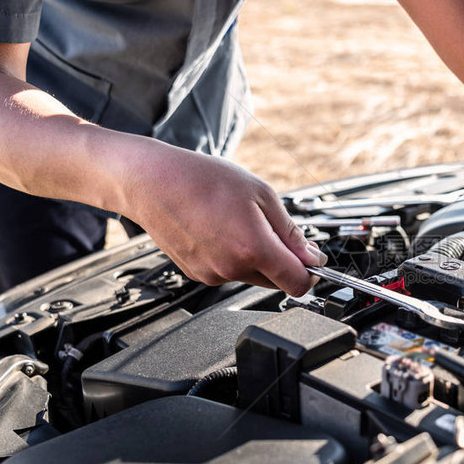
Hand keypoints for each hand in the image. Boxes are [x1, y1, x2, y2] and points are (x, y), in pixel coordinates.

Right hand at [123, 150, 326, 295]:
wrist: (152, 182)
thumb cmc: (203, 180)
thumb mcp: (261, 194)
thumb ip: (291, 231)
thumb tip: (311, 255)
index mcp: (253, 249)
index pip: (298, 284)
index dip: (311, 272)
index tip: (312, 259)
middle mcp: (232, 269)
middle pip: (276, 280)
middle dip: (283, 260)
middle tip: (270, 228)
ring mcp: (212, 275)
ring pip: (252, 276)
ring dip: (256, 257)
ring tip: (237, 223)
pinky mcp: (197, 275)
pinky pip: (229, 272)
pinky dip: (233, 256)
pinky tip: (220, 230)